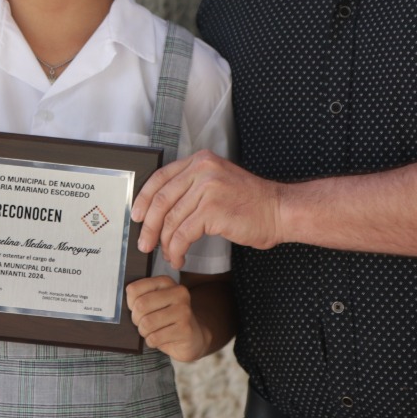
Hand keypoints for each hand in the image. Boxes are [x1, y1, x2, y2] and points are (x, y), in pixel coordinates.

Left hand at [126, 276, 206, 361]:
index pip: (134, 289)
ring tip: (152, 331)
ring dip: (144, 332)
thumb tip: (118, 305)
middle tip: (143, 324)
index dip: (130, 304)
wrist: (193, 337)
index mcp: (166, 282)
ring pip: (147, 323)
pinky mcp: (185, 329)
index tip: (136, 309)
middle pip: (140, 305)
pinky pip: (155, 337)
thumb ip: (139, 298)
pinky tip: (160, 339)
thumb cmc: (166, 319)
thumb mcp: (154, 303)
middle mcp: (178, 293)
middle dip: (136, 319)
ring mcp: (184, 311)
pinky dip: (152, 342)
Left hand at [130, 150, 283, 268]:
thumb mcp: (218, 182)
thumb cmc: (251, 203)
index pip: (161, 177)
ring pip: (171, 220)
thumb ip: (192, 187)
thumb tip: (162, 210)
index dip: (144, 199)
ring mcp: (207, 188)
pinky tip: (180, 257)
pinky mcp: (212, 210)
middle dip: (148, 225)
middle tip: (143, 243)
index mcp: (200, 161)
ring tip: (167, 255)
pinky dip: (177, 249)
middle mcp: (202, 169)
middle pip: (161, 200)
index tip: (136, 215)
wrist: (280, 211)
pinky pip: (183, 234)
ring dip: (164, 243)